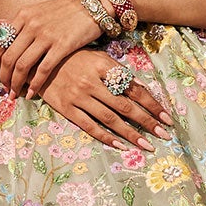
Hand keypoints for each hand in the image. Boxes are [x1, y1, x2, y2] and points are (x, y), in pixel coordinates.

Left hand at [0, 0, 110, 97]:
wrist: (93, 3)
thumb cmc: (67, 10)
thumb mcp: (40, 11)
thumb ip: (23, 24)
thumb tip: (5, 37)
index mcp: (23, 15)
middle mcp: (31, 24)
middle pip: (8, 58)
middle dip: (3, 78)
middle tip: (3, 90)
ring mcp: (46, 35)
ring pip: (21, 66)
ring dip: (16, 84)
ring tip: (15, 94)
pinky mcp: (62, 45)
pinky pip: (42, 70)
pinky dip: (35, 85)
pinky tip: (32, 94)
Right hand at [37, 49, 173, 150]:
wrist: (39, 60)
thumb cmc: (74, 59)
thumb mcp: (98, 59)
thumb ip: (119, 73)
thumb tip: (144, 89)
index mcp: (103, 67)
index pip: (134, 88)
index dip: (152, 104)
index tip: (166, 117)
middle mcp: (92, 82)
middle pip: (125, 106)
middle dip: (147, 122)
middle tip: (164, 135)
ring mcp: (78, 96)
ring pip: (110, 119)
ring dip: (131, 134)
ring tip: (147, 145)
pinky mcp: (67, 108)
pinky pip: (90, 126)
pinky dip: (106, 138)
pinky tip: (121, 146)